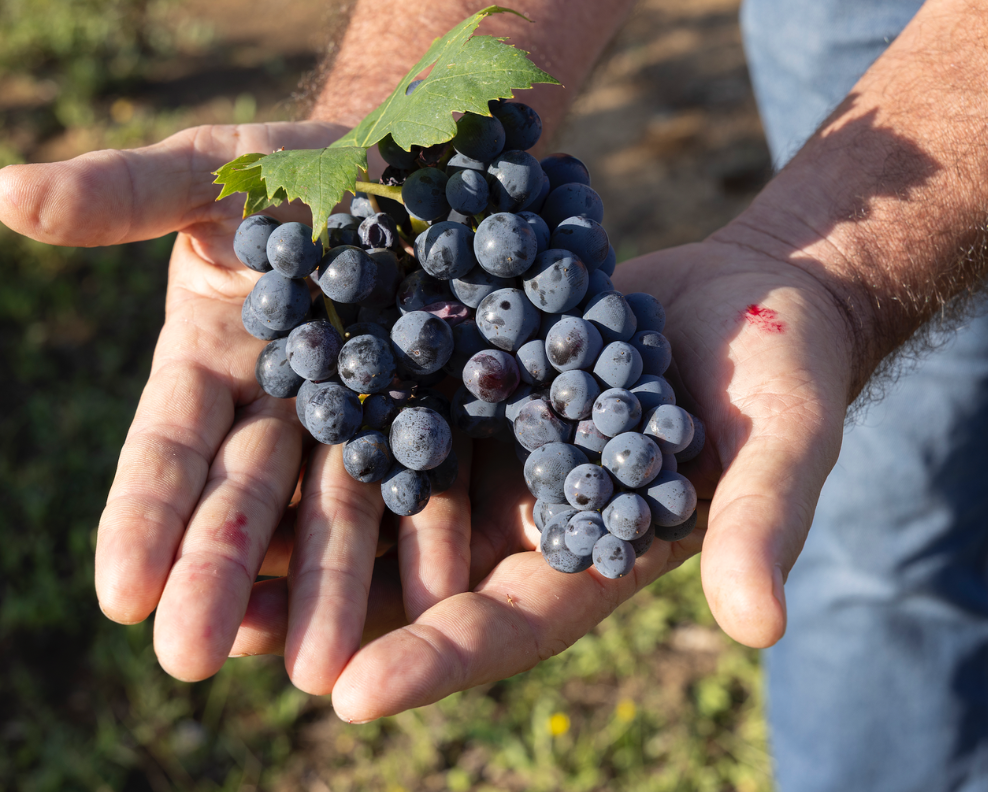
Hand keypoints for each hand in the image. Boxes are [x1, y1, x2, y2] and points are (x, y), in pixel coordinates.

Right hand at [0, 121, 443, 689]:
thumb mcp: (211, 169)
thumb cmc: (293, 164)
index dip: (139, 518)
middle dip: (215, 579)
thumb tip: (0, 194)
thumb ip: (124, 192)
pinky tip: (431, 603)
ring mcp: (356, 420)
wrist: (414, 160)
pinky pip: (426, 484)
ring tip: (316, 670)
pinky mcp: (433, 416)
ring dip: (323, 591)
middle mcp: (276, 409)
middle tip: (191, 662)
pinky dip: (421, 541)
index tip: (118, 596)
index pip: (165, 452)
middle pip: (243, 504)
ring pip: (334, 516)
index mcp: (208, 364)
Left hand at [226, 223, 855, 721]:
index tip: (349, 697)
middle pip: (414, 585)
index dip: (435, 661)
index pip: (503, 628)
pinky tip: (257, 420)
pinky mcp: (467, 379)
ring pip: (381, 502)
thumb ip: (760, 524)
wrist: (754, 290)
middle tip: (230, 640)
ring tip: (205, 555)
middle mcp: (520, 519)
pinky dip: (329, 422)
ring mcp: (489, 451)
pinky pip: (387, 407)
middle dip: (325, 616)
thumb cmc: (782, 378)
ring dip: (300, 531)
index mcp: (588, 560)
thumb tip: (760, 627)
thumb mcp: (782, 446)